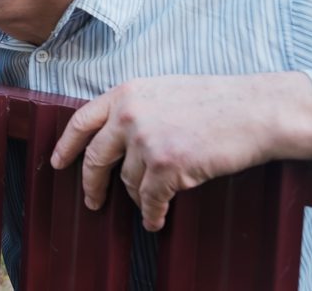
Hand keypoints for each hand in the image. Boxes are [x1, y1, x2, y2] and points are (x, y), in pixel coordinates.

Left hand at [50, 72, 311, 231]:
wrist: (254, 110)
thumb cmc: (215, 101)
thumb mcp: (161, 91)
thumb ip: (133, 109)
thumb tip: (111, 138)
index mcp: (125, 93)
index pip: (81, 122)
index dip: (66, 146)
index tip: (57, 163)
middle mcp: (128, 114)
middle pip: (95, 158)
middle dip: (91, 184)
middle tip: (92, 201)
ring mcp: (146, 140)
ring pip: (128, 181)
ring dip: (136, 196)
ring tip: (149, 201)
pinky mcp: (166, 165)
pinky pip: (149, 199)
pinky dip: (151, 214)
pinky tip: (155, 220)